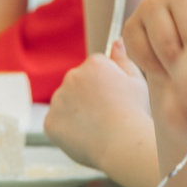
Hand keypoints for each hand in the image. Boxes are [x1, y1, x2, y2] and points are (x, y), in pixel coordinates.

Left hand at [43, 46, 149, 169]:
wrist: (124, 144)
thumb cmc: (134, 114)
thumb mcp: (136, 81)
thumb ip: (123, 59)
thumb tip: (116, 42)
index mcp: (93, 64)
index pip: (93, 69)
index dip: (105, 85)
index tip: (114, 99)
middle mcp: (71, 76)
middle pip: (76, 84)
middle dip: (87, 97)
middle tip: (106, 115)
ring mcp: (58, 99)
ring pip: (65, 104)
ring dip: (76, 113)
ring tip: (97, 128)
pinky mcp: (50, 121)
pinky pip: (57, 123)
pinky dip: (67, 131)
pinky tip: (85, 136)